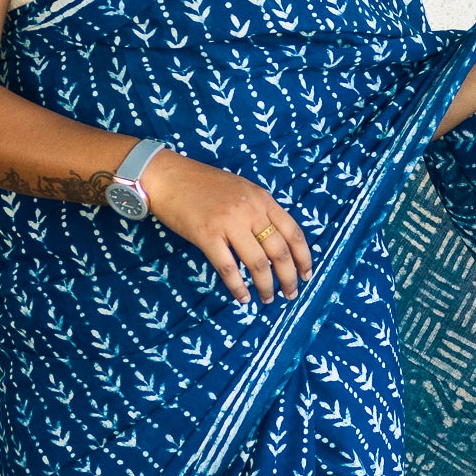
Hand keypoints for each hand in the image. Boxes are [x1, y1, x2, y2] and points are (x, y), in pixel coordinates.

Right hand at [142, 153, 311, 303]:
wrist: (168, 176)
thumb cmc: (204, 184)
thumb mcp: (242, 190)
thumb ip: (259, 211)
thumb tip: (274, 243)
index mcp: (263, 199)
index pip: (293, 232)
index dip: (303, 257)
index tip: (306, 274)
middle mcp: (251, 211)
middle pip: (279, 251)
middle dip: (289, 277)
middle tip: (290, 294)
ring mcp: (229, 223)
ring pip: (257, 263)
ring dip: (266, 286)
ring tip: (268, 299)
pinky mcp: (207, 236)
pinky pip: (229, 268)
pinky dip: (238, 287)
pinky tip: (242, 298)